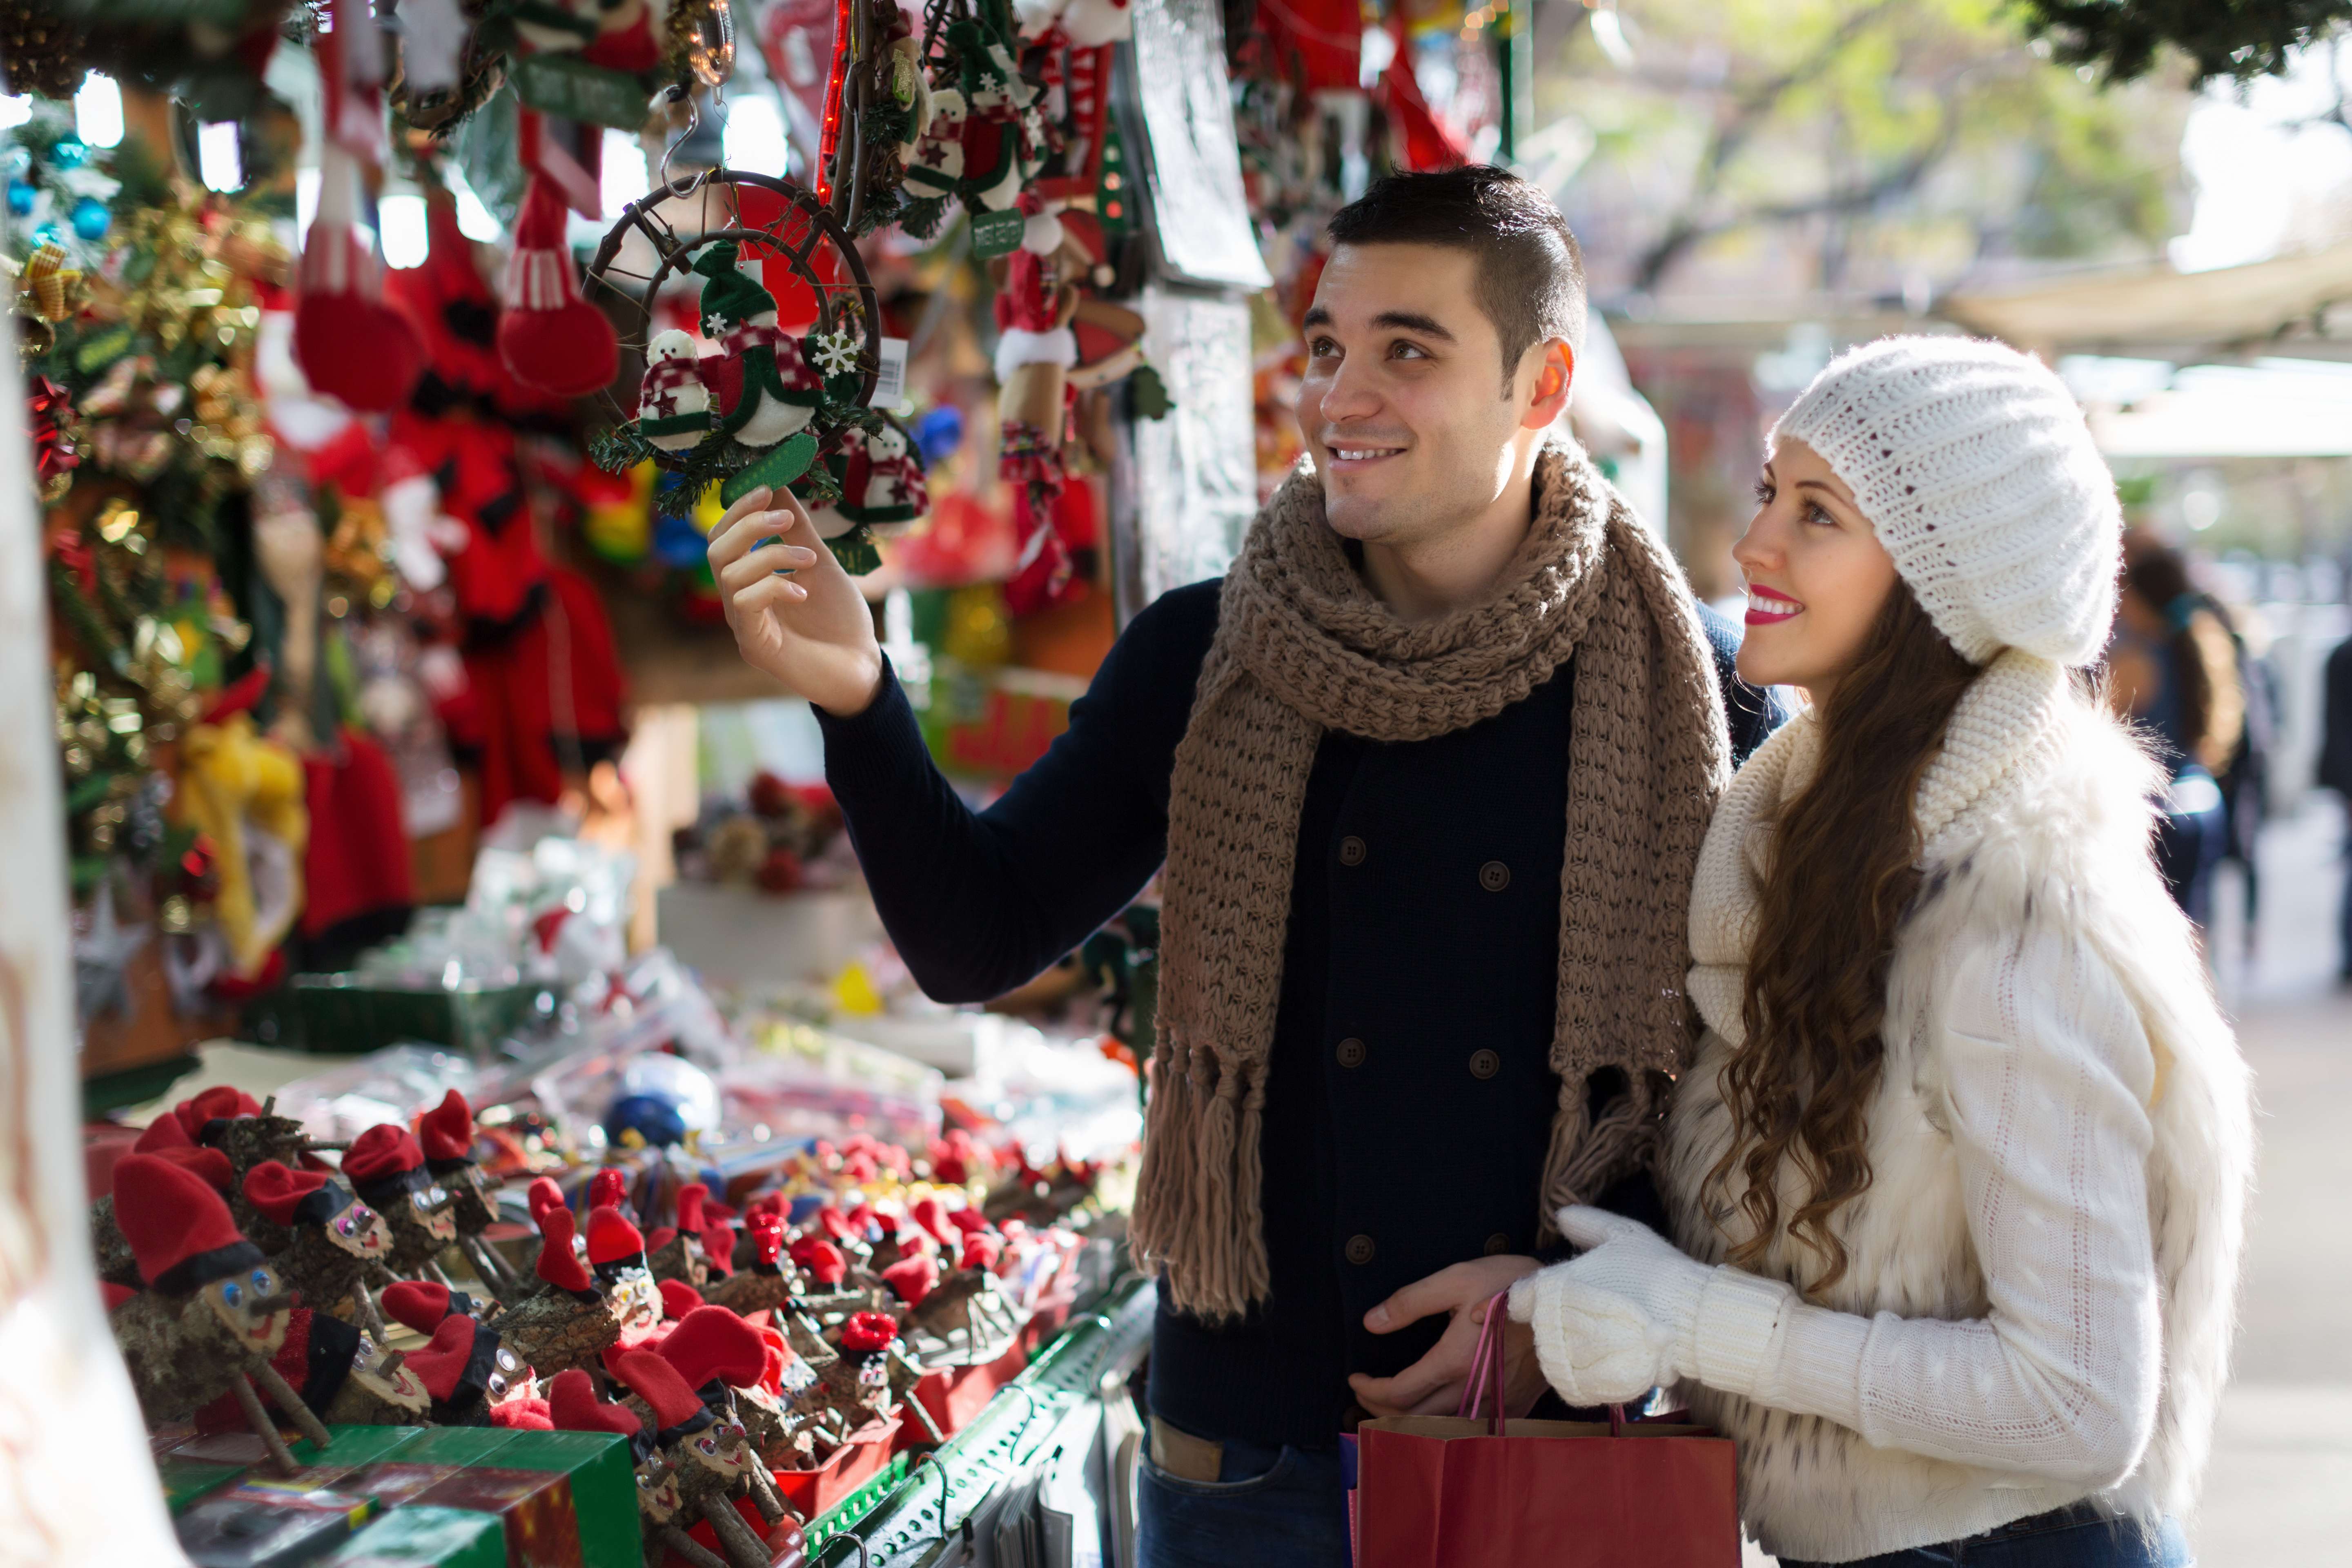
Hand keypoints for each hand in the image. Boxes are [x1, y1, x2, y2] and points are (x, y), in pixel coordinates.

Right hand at [706, 485, 884, 715]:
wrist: (862, 666)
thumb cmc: (840, 618)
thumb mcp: (820, 562)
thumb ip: (798, 529)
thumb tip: (778, 484)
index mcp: (751, 579)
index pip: (724, 536)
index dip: (739, 508)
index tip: (767, 486)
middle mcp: (740, 601)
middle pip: (716, 551)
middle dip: (748, 525)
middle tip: (785, 517)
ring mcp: (744, 625)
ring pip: (729, 575)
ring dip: (771, 554)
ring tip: (808, 559)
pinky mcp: (755, 647)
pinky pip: (746, 604)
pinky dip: (773, 586)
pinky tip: (803, 591)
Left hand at [1348, 1255, 1544, 1418]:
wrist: (1568, 1303)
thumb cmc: (1511, 1284)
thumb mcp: (1456, 1278)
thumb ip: (1410, 1302)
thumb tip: (1371, 1322)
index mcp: (1453, 1362)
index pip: (1398, 1392)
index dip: (1369, 1389)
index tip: (1354, 1378)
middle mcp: (1472, 1391)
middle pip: (1414, 1418)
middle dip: (1381, 1409)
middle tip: (1364, 1394)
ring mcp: (1495, 1403)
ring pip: (1441, 1427)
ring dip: (1409, 1420)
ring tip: (1390, 1404)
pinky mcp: (1514, 1405)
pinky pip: (1470, 1427)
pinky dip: (1442, 1423)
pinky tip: (1433, 1409)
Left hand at [1506, 1207, 1718, 1407]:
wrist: (1693, 1316)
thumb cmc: (1656, 1271)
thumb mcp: (1623, 1235)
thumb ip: (1588, 1225)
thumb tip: (1560, 1216)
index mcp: (1557, 1285)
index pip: (1520, 1299)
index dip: (1532, 1297)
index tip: (1551, 1296)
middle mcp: (1558, 1323)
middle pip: (1538, 1330)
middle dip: (1555, 1323)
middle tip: (1584, 1315)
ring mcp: (1575, 1357)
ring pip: (1555, 1359)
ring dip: (1570, 1350)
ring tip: (1599, 1338)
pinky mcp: (1595, 1382)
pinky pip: (1575, 1383)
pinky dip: (1586, 1375)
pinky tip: (1605, 1361)